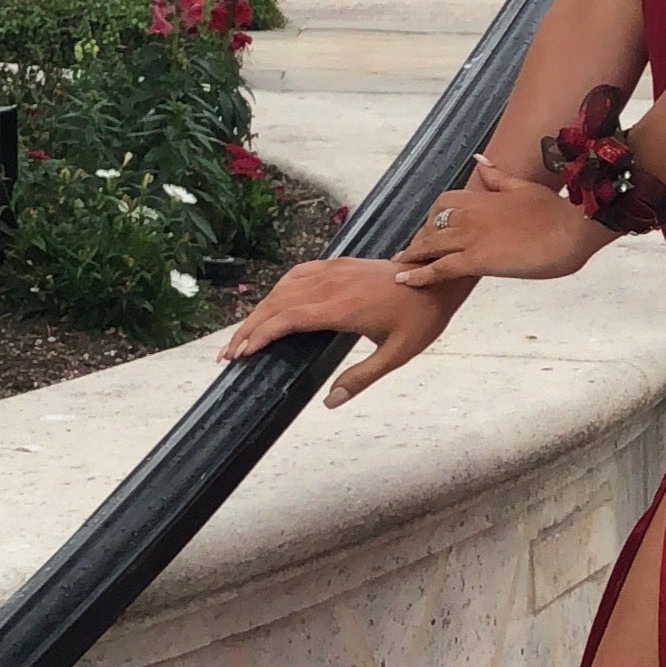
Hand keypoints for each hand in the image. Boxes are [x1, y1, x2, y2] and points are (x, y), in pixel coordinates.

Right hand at [214, 253, 469, 406]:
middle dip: (249, 328)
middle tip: (228, 354)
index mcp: (342, 307)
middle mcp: (332, 284)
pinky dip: (278, 290)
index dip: (261, 334)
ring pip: (284, 288)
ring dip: (260, 310)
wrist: (437, 278)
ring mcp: (334, 271)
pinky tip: (271, 304)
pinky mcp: (338, 265)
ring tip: (243, 335)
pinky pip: (298, 274)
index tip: (242, 353)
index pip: (288, 318)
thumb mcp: (397, 354)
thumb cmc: (420, 317)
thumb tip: (331, 402)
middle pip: (277, 303)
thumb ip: (362, 377)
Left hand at [392, 155, 611, 287]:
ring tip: (400, 266)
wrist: (575, 228)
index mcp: (484, 196)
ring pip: (430, 244)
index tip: (430, 228)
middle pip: (433, 224)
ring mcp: (472, 236)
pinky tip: (404, 280)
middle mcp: (472, 214)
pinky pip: (439, 267)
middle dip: (421, 238)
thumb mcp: (525, 187)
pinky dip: (419, 274)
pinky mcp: (478, 259)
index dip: (435, 217)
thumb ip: (499, 177)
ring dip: (413, 255)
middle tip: (410, 253)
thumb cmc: (558, 211)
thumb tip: (479, 161)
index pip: (446, 203)